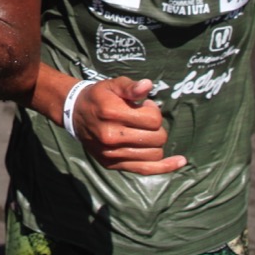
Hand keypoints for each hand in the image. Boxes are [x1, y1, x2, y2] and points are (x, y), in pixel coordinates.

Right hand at [70, 77, 186, 175]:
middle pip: (156, 138)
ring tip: (145, 133)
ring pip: (154, 154)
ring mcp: (112, 153)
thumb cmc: (98, 97)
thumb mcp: (112, 85)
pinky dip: (165, 167)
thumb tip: (148, 85)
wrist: (74, 114)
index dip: (153, 111)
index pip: (153, 119)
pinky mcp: (113, 164)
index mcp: (112, 113)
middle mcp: (111, 136)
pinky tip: (179, 161)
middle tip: (145, 120)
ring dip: (157, 143)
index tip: (144, 106)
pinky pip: (145, 170)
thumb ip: (131, 86)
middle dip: (157, 128)